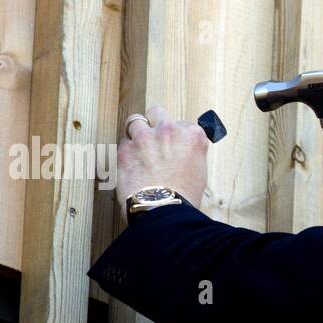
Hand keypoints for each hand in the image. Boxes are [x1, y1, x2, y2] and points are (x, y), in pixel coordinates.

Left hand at [115, 103, 209, 222]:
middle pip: (157, 112)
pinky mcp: (125, 149)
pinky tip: (131, 165)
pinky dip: (126, 151)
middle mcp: (169, 130)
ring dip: (136, 133)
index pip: (182, 124)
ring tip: (139, 149)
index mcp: (192, 136)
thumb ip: (189, 153)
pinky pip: (123, 142)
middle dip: (154, 122)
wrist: (164, 210)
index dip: (177, 135)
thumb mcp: (199, 171)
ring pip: (135, 121)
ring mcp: (145, 137)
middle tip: (154, 138)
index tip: (174, 145)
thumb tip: (181, 152)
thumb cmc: (184, 197)